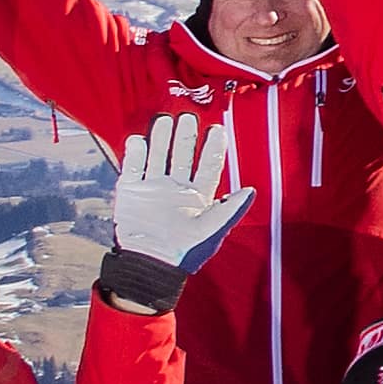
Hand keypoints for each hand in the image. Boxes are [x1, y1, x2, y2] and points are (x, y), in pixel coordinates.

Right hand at [111, 111, 252, 286]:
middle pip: (182, 154)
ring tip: (165, 119)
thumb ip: (231, 210)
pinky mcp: (131, 191)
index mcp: (198, 195)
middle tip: (189, 117)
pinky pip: (132, 167)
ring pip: (158, 155)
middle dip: (186, 136)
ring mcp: (153, 187)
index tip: (217, 128)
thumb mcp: (212, 231)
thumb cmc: (185, 253)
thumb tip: (252, 191)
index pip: (208, 165)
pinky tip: (139, 139)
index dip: (213, 147)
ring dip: (161, 138)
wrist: (150, 266)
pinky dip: (135, 152)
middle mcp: (176, 187)